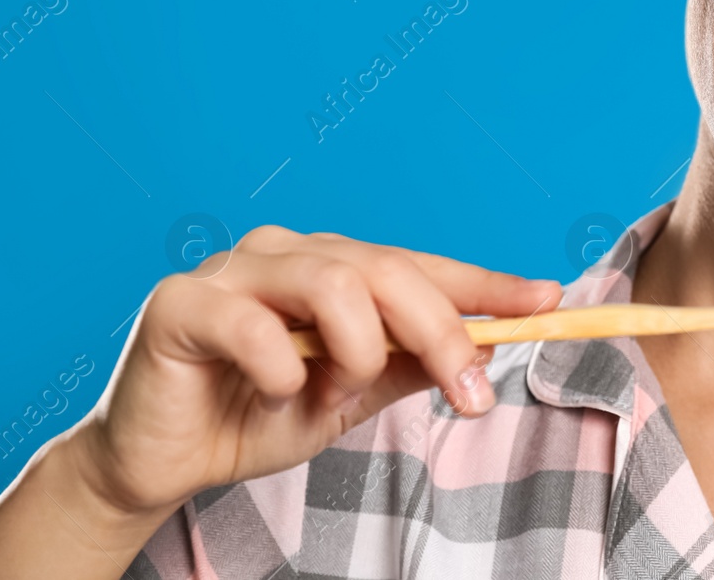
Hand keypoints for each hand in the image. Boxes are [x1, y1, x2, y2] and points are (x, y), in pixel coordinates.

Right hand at [75, 226, 561, 516]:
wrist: (164, 461)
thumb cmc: (255, 414)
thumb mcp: (353, 395)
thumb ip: (410, 364)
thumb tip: (491, 346)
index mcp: (334, 267)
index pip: (422, 265)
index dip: (486, 284)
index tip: (549, 301)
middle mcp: (290, 253)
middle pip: (387, 269)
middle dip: (443, 332)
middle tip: (472, 391)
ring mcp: (235, 270)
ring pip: (333, 281)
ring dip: (359, 349)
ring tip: (340, 391)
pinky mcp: (181, 303)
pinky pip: (253, 322)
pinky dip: (282, 367)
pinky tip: (276, 393)